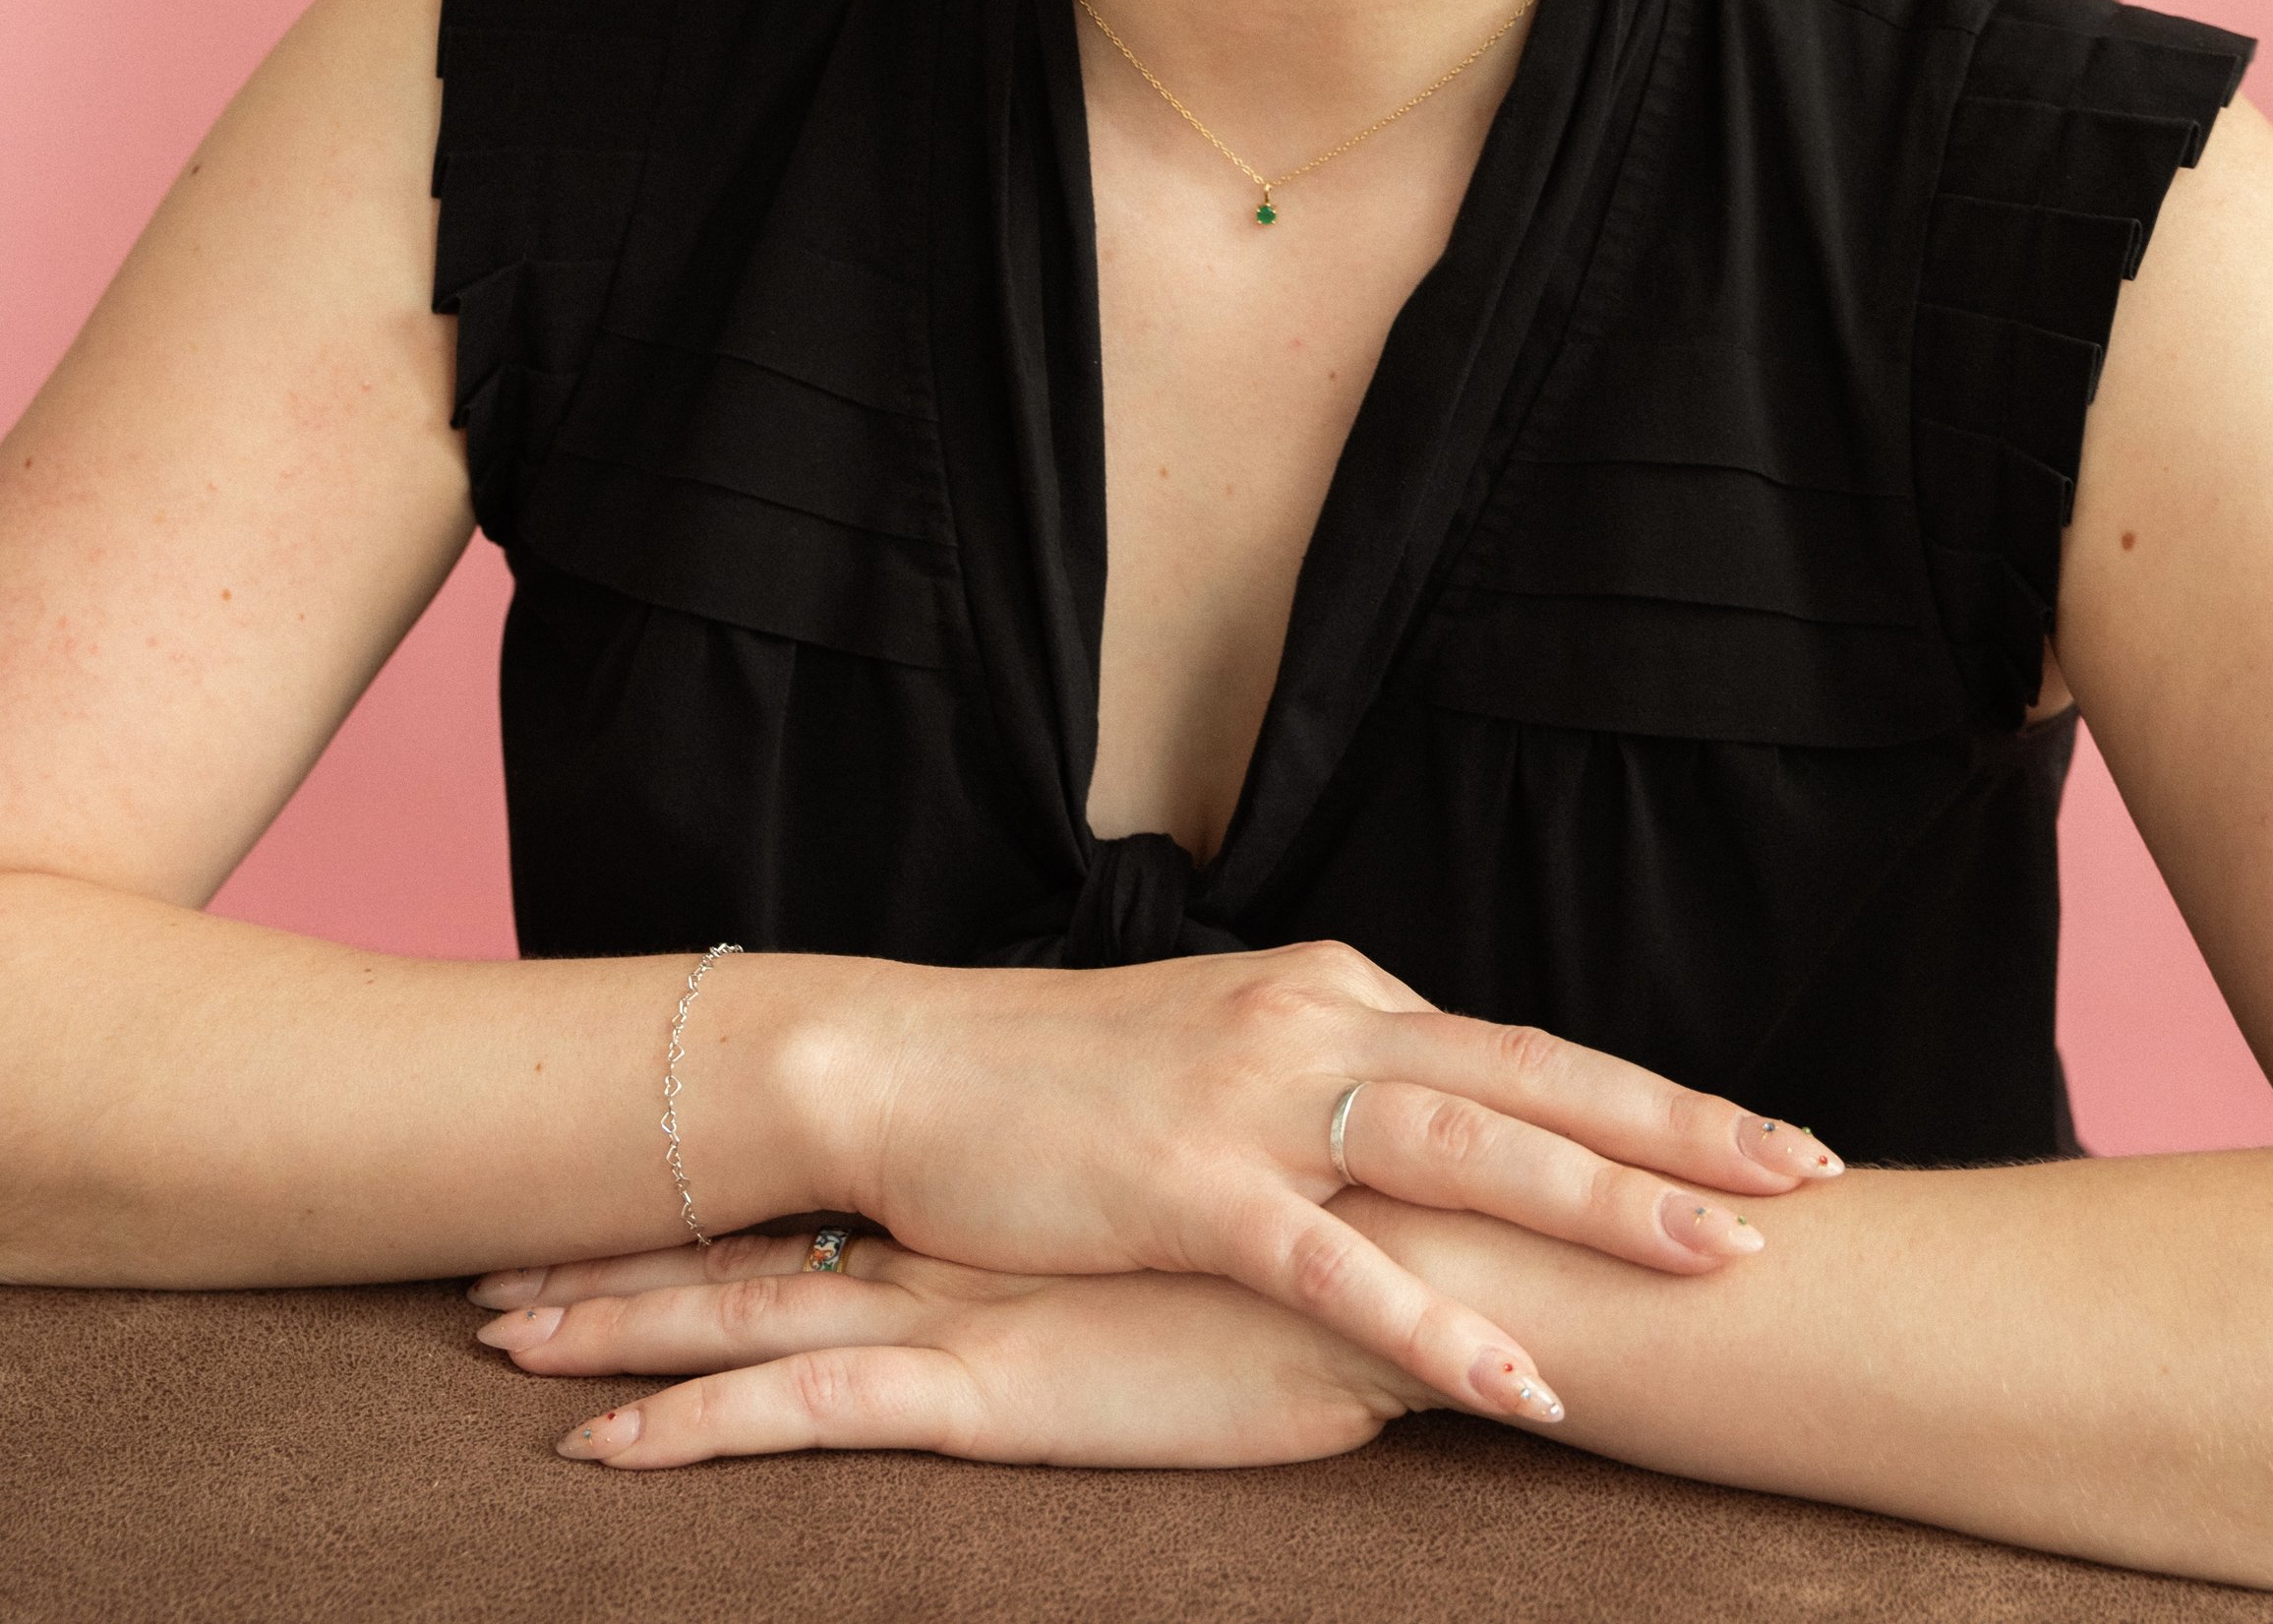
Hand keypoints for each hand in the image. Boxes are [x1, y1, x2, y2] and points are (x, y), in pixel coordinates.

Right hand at [471, 937, 1839, 1427]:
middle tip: (1811, 1174)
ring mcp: (1255, 1096)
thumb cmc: (1058, 1082)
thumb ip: (1328, 1079)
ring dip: (1603, 1202)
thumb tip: (1429, 1105)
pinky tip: (1521, 1377)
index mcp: (1332, 999)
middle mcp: (1316, 1024)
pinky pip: (1338, 1262)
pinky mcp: (1188, 1182)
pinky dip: (1435, 1318)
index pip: (1522, 1048)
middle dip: (1680, 1129)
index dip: (1647, 1099)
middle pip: (1532, 1072)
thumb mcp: (1219, 1057)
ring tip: (1724, 1260)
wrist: (901, 1064)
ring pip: (1465, 1141)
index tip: (1760, 1139)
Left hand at [479, 1221, 1433, 1470]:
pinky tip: (598, 1457)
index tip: (613, 1185)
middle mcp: (958, 1245)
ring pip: (738, 1316)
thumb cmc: (1347, 1255)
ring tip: (495, 1336)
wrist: (1412, 1255)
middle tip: (489, 1259)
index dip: (712, 1197)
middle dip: (616, 1256)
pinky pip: (797, 1415)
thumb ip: (1159, 1229)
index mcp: (1005, 1209)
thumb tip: (1135, 1230)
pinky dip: (689, 1433)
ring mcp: (959, 1312)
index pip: (822, 1196)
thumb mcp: (1225, 1233)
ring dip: (611, 1328)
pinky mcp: (984, 1390)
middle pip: (748, 1243)